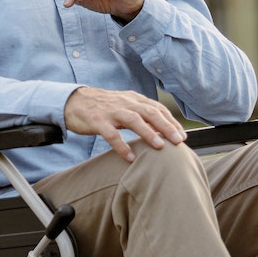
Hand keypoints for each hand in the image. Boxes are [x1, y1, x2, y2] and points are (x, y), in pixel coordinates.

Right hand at [63, 87, 187, 161]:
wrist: (74, 101)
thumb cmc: (103, 107)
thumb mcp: (125, 106)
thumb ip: (142, 115)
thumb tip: (162, 131)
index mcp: (133, 99)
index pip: (157, 109)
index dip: (171, 122)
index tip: (182, 135)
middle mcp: (125, 103)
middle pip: (150, 112)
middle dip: (166, 127)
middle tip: (178, 141)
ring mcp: (111, 111)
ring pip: (133, 120)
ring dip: (148, 133)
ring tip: (160, 146)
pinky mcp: (97, 121)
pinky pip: (111, 134)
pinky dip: (122, 145)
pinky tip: (130, 157)